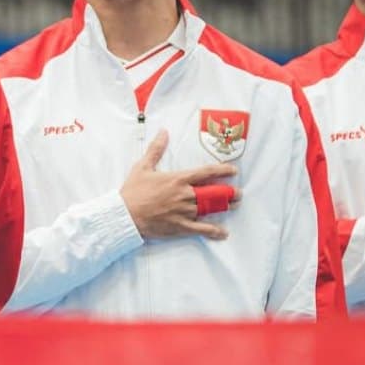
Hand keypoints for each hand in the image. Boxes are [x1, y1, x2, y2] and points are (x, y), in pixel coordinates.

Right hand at [120, 130, 237, 240]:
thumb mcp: (143, 166)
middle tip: (239, 193)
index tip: (233, 171)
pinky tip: (222, 232)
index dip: (223, 170)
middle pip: (214, 193)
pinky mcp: (180, 226)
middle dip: (230, 193)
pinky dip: (214, 231)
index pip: (206, 172)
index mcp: (178, 179)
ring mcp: (184, 211)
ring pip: (210, 209)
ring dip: (224, 208)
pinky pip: (201, 229)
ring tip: (234, 206)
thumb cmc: (133, 191)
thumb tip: (163, 132)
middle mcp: (185, 195)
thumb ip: (156, 149)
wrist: (125, 214)